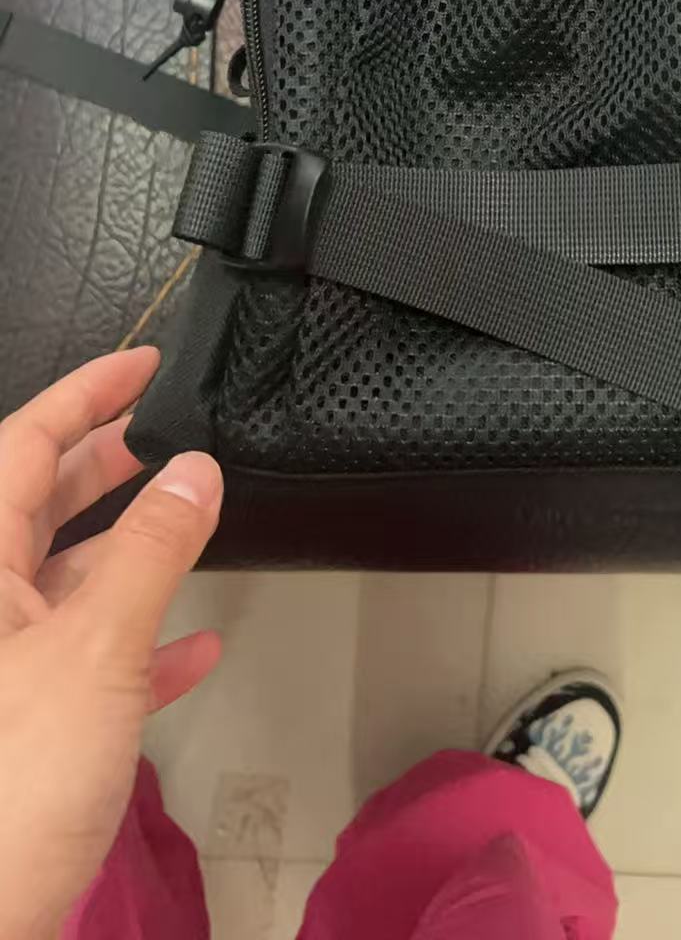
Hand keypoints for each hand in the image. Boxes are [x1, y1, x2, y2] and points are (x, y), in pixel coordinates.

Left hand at [0, 347, 223, 939]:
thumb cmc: (12, 786)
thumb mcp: (95, 651)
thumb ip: (151, 551)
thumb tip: (192, 468)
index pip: (21, 445)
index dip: (86, 394)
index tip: (144, 362)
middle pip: (35, 505)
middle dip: (106, 464)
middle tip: (168, 428)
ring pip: (61, 583)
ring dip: (130, 554)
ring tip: (194, 519)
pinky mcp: (18, 732)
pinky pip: (78, 662)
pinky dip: (135, 647)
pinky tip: (192, 650)